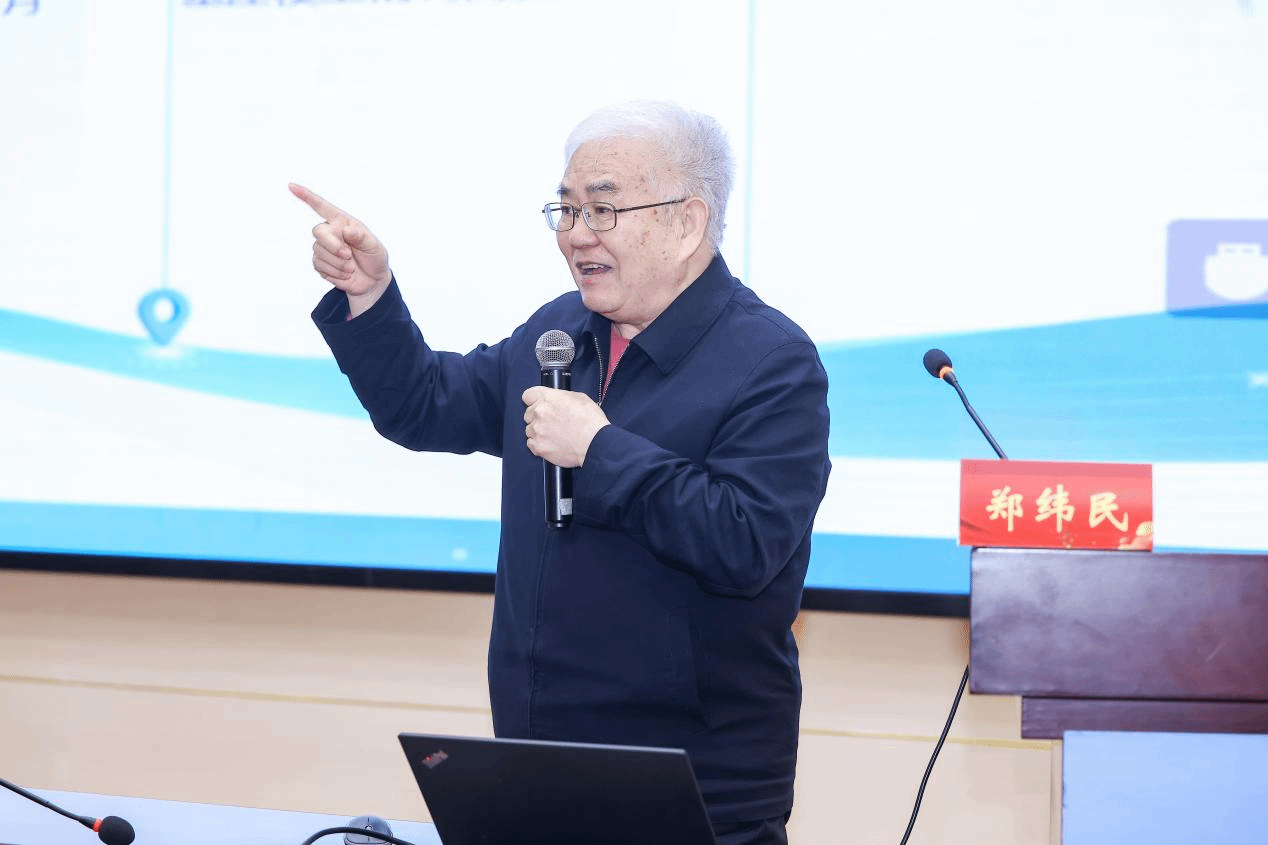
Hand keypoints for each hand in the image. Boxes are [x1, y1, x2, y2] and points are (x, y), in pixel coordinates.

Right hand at [289, 183, 391, 315]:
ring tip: (351, 267)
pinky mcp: (320, 264)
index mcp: (342, 222)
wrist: (372, 281)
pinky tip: (346, 274)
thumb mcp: (374, 246)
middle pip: (318, 231)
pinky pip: (320, 266)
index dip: (306, 196)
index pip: (322, 206)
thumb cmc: (374, 258)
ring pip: (319, 251)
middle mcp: (330, 232)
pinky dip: (335, 272)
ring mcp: (323, 248)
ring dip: (338, 262)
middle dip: (332, 245)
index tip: (291, 186)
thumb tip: (347, 229)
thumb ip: (362, 237)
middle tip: (348, 255)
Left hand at [522, 386, 609, 467]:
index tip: (538, 405)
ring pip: (529, 429)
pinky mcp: (538, 446)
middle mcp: (539, 412)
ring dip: (538, 431)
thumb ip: (561, 397)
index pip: (528, 395)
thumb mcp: (579, 398)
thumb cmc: (591, 421)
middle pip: (528, 413)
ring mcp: (537, 430)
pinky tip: (551, 443)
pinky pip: (531, 443)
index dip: (534, 400)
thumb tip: (555, 400)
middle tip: (552, 422)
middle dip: (538, 417)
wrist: (595, 443)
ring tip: (554, 435)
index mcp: (548, 398)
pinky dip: (539, 444)